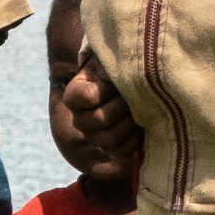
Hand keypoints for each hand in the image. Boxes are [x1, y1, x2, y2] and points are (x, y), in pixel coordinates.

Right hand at [59, 51, 142, 174]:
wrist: (131, 86)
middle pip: (100, 119)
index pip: (88, 97)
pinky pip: (120, 152)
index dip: (107, 89)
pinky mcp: (109, 150)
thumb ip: (107, 65)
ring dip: (130, 123)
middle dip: (123, 106)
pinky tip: (140, 127)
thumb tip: (111, 75)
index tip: (116, 80)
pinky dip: (134, 141)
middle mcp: (79, 119)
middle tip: (136, 94)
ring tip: (139, 109)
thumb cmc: (117, 71)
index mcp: (73, 96)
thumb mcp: (109, 62)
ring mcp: (93, 137)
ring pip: (111, 138)